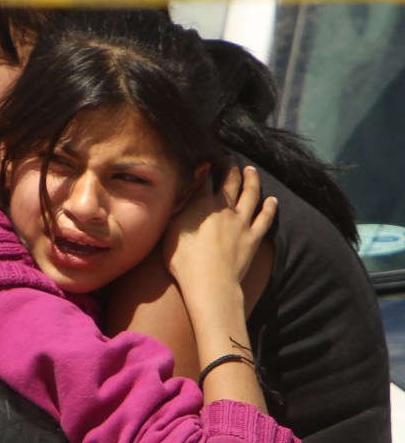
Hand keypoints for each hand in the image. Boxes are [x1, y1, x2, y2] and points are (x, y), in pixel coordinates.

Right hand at [164, 161, 276, 290]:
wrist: (209, 283)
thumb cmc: (183, 260)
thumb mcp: (170, 229)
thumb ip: (179, 207)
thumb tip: (185, 188)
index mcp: (201, 204)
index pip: (204, 179)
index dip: (204, 168)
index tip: (205, 161)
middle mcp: (224, 208)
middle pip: (230, 181)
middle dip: (230, 167)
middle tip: (229, 159)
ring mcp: (241, 223)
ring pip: (250, 194)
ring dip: (252, 180)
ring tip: (251, 170)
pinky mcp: (253, 238)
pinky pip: (265, 219)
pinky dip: (270, 208)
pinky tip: (272, 200)